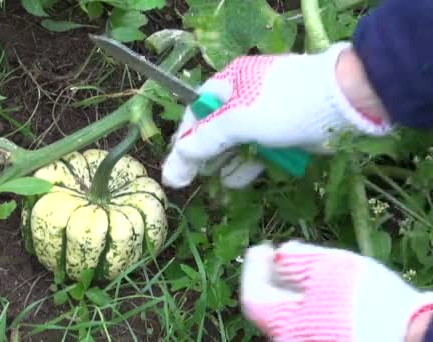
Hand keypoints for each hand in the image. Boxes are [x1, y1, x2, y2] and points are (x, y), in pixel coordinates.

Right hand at [161, 43, 391, 188]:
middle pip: (213, 130)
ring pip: (235, 144)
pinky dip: (246, 166)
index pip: (196, 111)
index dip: (184, 139)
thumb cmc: (284, 105)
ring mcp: (264, 116)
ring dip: (223, 164)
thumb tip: (176, 160)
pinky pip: (257, 151)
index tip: (175, 165)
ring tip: (211, 185)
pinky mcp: (282, 133)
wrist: (345, 104)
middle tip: (186, 182)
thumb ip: (205, 141)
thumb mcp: (238, 121)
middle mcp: (244, 97)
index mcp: (230, 82)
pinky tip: (234, 182)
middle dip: (201, 156)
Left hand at [240, 240, 432, 341]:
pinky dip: (307, 304)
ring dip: (291, 290)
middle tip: (281, 255)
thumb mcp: (329, 266)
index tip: (263, 247)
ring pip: (289, 317)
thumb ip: (298, 257)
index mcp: (282, 323)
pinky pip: (307, 323)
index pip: (252, 297)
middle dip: (273, 278)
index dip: (253, 269)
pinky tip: (320, 289)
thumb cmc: (365, 299)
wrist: (410, 333)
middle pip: (270, 308)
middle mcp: (289, 339)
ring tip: (303, 268)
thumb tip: (279, 253)